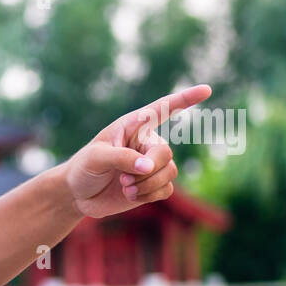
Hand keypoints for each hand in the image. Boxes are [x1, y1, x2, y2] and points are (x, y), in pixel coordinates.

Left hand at [63, 84, 210, 218]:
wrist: (78, 194)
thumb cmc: (83, 167)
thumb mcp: (96, 158)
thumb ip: (121, 158)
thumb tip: (148, 166)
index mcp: (134, 126)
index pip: (163, 108)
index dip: (185, 99)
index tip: (206, 90)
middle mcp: (147, 142)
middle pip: (165, 153)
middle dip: (148, 169)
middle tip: (124, 179)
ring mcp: (152, 164)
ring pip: (169, 173)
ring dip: (146, 185)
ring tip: (124, 187)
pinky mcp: (153, 185)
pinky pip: (167, 189)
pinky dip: (150, 195)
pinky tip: (131, 196)